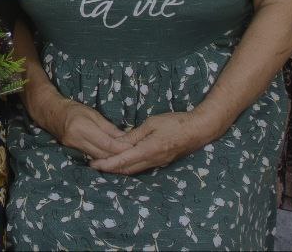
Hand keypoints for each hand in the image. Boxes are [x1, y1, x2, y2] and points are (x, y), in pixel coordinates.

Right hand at [25, 82, 127, 159]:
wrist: (51, 112)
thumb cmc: (73, 109)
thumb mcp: (92, 113)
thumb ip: (108, 127)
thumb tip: (125, 137)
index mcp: (83, 127)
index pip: (106, 143)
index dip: (121, 148)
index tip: (133, 147)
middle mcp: (77, 140)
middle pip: (103, 154)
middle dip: (118, 156)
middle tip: (133, 155)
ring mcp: (73, 147)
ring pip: (97, 158)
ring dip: (111, 159)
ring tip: (124, 157)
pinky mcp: (72, 151)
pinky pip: (91, 157)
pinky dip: (102, 158)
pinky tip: (110, 157)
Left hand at [89, 111, 216, 175]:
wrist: (198, 130)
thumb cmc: (175, 122)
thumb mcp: (151, 124)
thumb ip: (134, 135)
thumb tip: (118, 143)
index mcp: (148, 150)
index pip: (122, 161)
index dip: (106, 164)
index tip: (93, 164)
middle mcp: (152, 160)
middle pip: (126, 169)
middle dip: (109, 168)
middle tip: (93, 164)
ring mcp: (158, 163)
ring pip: (134, 170)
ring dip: (118, 168)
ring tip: (104, 163)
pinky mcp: (161, 161)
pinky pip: (141, 167)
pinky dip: (129, 166)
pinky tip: (122, 162)